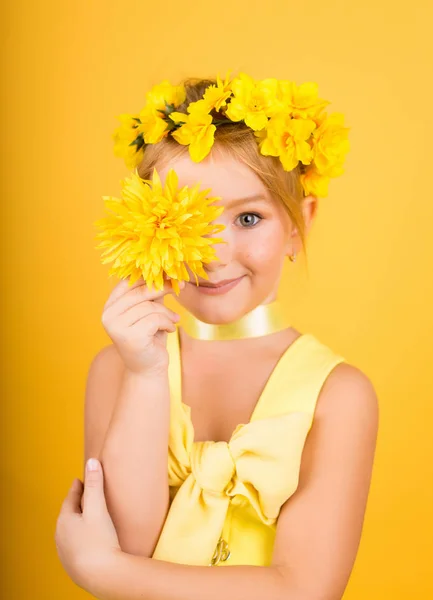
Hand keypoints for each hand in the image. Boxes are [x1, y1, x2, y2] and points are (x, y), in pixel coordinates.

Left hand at [55, 458, 120, 592]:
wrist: (101, 575)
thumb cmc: (99, 540)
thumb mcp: (98, 508)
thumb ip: (95, 484)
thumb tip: (91, 461)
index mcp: (65, 520)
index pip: (70, 499)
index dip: (77, 488)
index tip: (80, 480)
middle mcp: (61, 536)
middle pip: (69, 515)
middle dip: (76, 505)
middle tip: (84, 496)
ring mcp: (66, 552)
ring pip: (71, 531)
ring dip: (78, 523)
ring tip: (87, 518)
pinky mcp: (73, 565)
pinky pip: (75, 545)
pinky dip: (81, 538)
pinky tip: (89, 540)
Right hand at [102, 274, 184, 375]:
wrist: (148, 369)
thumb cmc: (150, 337)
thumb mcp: (150, 311)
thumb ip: (152, 292)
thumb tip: (167, 270)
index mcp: (110, 305)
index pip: (128, 281)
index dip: (150, 274)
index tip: (170, 272)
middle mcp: (108, 315)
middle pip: (139, 291)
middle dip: (163, 287)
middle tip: (181, 286)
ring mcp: (116, 327)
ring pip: (149, 307)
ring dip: (167, 312)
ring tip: (173, 320)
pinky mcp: (129, 337)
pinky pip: (154, 320)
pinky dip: (167, 323)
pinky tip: (170, 330)